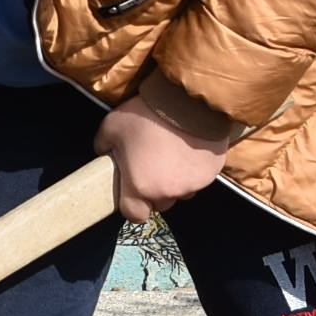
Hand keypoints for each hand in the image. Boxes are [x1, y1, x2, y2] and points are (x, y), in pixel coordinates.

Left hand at [94, 78, 233, 223]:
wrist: (187, 101)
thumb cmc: (146, 115)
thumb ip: (103, 146)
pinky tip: (188, 149)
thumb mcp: (110, 127)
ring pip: (182, 191)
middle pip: (160, 203)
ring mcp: (193, 183)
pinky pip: (200, 177)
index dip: (131, 205)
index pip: (135, 215)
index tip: (131, 192)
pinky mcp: (212, 172)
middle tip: (151, 167)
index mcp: (140, 187)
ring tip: (172, 156)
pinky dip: (194, 169)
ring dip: (176, 181)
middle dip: (155, 191)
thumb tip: (104, 154)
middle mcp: (168, 191)